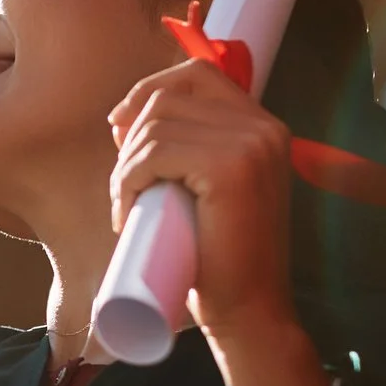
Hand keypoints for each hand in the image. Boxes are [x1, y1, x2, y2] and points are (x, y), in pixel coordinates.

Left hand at [108, 57, 324, 385]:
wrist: (249, 311)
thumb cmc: (219, 255)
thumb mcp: (208, 187)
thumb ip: (193, 148)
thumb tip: (125, 118)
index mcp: (263, 126)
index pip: (196, 74)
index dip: (149, 92)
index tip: (121, 128)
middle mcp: (264, 126)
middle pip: (167, 99)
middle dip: (130, 138)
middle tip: (125, 187)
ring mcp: (252, 144)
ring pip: (154, 127)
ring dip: (125, 166)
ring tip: (127, 207)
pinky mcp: (231, 168)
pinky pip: (155, 153)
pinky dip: (128, 178)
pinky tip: (126, 210)